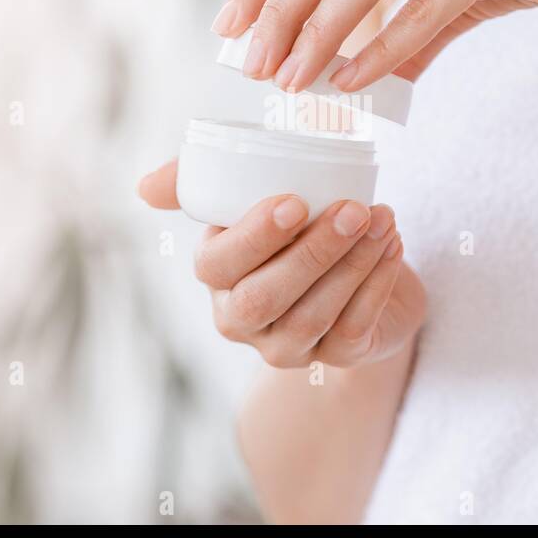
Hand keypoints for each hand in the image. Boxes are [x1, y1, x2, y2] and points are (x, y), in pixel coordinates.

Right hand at [138, 160, 425, 367]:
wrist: (360, 267)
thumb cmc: (299, 225)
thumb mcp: (253, 195)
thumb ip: (198, 179)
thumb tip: (144, 187)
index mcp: (216, 277)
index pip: (219, 266)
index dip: (254, 237)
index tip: (294, 201)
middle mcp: (243, 320)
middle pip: (266, 296)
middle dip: (312, 252)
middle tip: (353, 209)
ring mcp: (288, 346)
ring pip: (314, 314)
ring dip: (353, 264)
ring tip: (382, 218)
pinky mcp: (337, 358)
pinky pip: (354, 328)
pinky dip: (377, 284)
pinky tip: (393, 244)